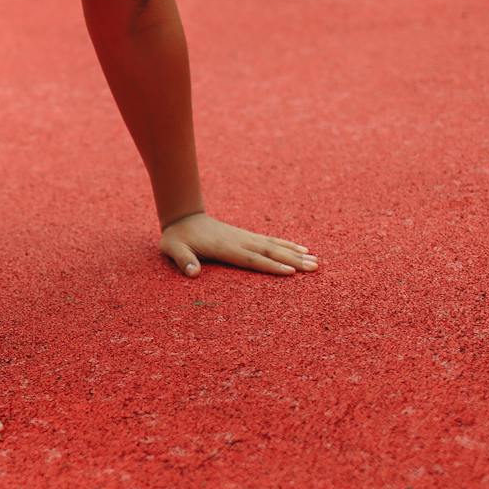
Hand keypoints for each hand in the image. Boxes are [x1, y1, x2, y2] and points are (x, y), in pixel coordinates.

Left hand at [160, 212, 318, 276]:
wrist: (182, 216)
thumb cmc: (177, 237)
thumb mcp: (173, 248)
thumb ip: (183, 259)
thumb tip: (192, 273)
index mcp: (225, 247)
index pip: (251, 259)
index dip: (271, 266)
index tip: (291, 272)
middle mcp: (240, 241)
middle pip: (270, 252)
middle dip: (293, 260)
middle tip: (315, 268)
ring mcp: (245, 237)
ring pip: (274, 246)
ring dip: (295, 253)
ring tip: (316, 261)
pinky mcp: (246, 236)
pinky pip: (270, 242)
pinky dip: (286, 245)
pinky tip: (301, 249)